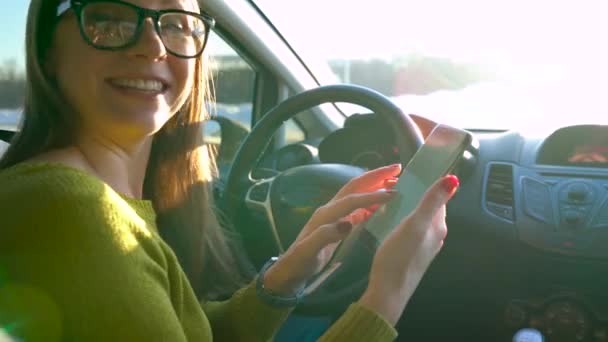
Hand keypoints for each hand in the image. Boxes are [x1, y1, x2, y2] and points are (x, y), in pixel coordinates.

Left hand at [263, 164, 401, 294]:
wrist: (288, 271)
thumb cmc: (299, 262)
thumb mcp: (309, 252)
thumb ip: (325, 236)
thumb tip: (348, 223)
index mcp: (325, 215)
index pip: (352, 200)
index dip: (372, 195)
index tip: (393, 193)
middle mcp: (330, 210)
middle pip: (355, 187)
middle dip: (375, 176)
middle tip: (397, 168)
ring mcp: (333, 216)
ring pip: (357, 194)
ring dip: (375, 185)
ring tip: (394, 180)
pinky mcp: (337, 224)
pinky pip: (357, 207)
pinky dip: (371, 201)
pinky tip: (382, 202)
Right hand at [359, 175, 458, 324]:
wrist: (388, 291)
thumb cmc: (400, 256)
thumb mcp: (415, 224)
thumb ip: (433, 201)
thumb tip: (454, 179)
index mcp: (437, 226)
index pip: (439, 198)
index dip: (429, 184)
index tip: (413, 173)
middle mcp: (435, 235)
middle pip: (429, 209)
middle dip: (417, 196)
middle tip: (397, 185)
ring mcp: (424, 246)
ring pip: (420, 220)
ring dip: (410, 209)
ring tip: (392, 200)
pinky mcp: (412, 254)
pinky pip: (411, 231)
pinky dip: (403, 222)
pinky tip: (391, 221)